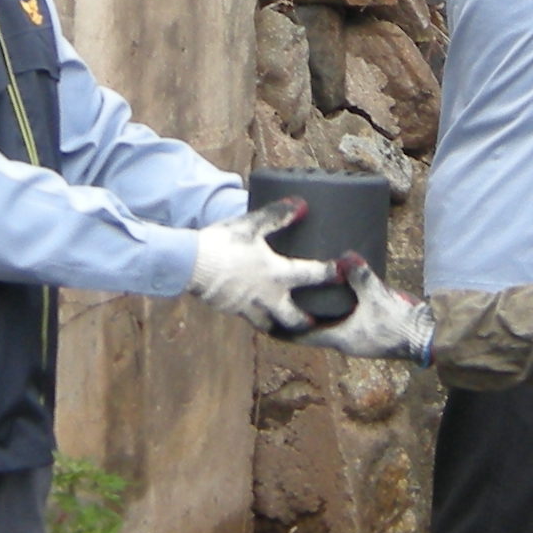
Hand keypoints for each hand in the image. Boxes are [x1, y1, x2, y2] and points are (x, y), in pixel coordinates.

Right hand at [184, 204, 334, 331]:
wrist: (190, 265)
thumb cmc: (223, 243)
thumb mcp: (251, 225)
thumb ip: (277, 215)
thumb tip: (302, 205)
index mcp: (276, 273)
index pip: (311, 275)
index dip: (330, 273)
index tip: (343, 274)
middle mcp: (266, 295)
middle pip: (292, 317)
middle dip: (304, 321)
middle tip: (314, 323)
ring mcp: (247, 305)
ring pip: (269, 323)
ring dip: (279, 326)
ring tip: (285, 328)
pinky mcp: (230, 308)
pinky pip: (248, 318)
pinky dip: (256, 318)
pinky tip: (254, 314)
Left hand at [287, 258, 433, 361]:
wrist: (424, 336)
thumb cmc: (399, 323)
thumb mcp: (377, 296)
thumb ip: (361, 276)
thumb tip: (345, 257)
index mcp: (338, 337)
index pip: (301, 336)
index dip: (280, 329)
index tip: (261, 320)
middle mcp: (342, 339)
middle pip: (308, 330)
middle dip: (293, 318)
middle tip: (275, 301)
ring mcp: (355, 335)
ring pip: (324, 325)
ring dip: (312, 315)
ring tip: (299, 295)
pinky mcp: (366, 328)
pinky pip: (340, 320)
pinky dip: (330, 310)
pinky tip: (332, 295)